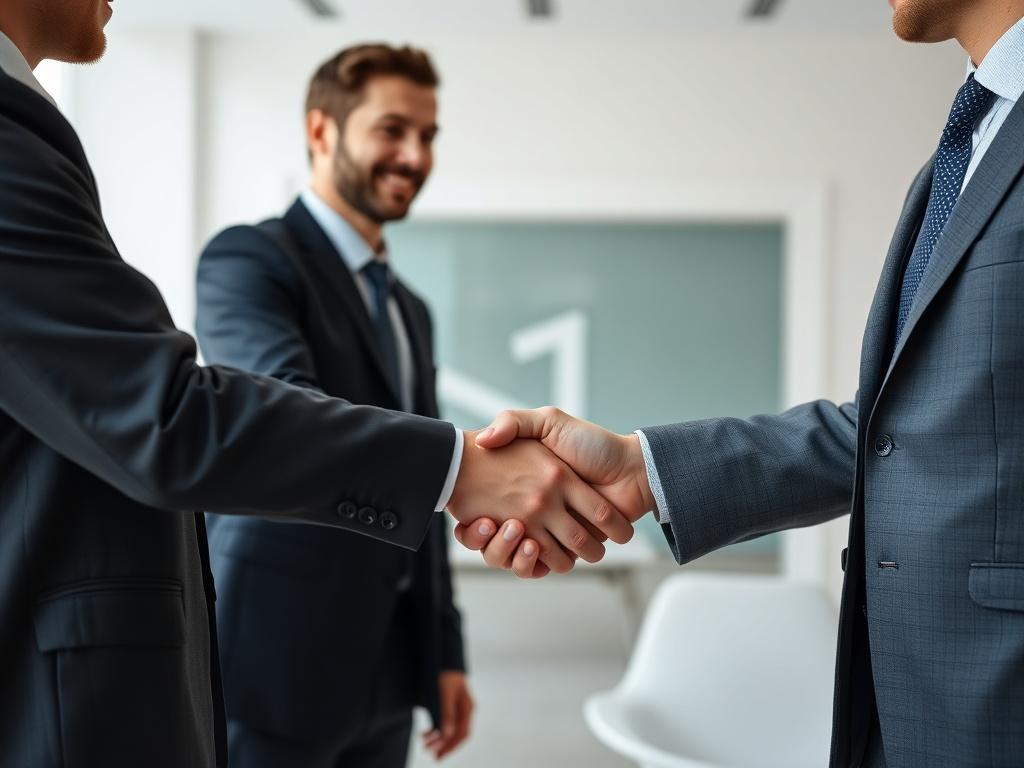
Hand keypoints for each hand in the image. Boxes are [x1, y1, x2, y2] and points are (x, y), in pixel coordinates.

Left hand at [422, 671, 473, 759]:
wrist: (444, 654)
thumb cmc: (445, 673)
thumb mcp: (445, 694)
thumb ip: (446, 714)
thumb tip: (447, 735)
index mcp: (467, 708)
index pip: (462, 734)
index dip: (450, 746)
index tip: (438, 755)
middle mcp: (465, 709)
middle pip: (457, 734)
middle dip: (444, 745)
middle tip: (430, 753)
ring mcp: (458, 707)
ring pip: (451, 728)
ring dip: (438, 738)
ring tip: (424, 743)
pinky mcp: (450, 703)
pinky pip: (446, 720)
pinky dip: (436, 728)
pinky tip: (426, 731)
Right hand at [447, 431, 633, 573]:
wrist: (631, 469)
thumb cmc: (593, 443)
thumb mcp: (549, 420)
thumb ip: (516, 421)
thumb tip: (482, 439)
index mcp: (525, 486)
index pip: (482, 508)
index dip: (470, 519)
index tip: (466, 513)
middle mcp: (534, 512)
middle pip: (494, 539)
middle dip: (486, 539)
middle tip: (488, 523)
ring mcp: (550, 532)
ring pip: (513, 557)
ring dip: (506, 551)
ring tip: (514, 528)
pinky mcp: (568, 550)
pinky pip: (540, 567)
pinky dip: (530, 564)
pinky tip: (529, 544)